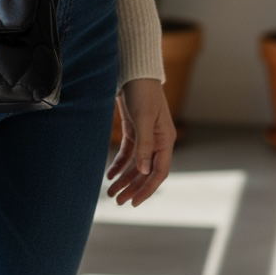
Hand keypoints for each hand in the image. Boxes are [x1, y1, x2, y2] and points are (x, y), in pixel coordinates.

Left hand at [105, 79, 175, 206]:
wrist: (134, 71)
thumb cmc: (142, 92)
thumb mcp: (143, 118)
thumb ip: (144, 145)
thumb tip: (145, 171)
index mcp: (165, 140)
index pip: (159, 172)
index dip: (147, 189)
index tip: (134, 203)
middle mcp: (157, 141)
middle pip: (146, 172)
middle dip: (133, 187)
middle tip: (117, 201)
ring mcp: (146, 136)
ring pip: (136, 165)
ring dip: (124, 179)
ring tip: (110, 192)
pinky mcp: (134, 130)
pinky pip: (128, 153)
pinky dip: (119, 164)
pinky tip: (110, 174)